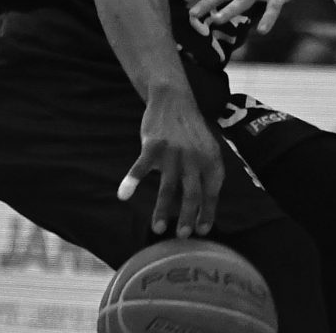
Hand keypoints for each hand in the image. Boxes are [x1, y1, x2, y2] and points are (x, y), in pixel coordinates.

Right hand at [117, 86, 223, 236]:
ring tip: (158, 228)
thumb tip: (206, 204)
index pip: (212, 190)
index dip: (208, 211)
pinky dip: (132, 181)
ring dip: (163, 209)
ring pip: (168, 186)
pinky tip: (123, 195)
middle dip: (188, 216)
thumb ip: (207, 171)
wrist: (174, 99)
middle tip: (182, 236)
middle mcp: (194, 156)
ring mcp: (174, 151)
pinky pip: (141, 167)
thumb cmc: (190, 130)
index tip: (202, 230)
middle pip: (192, 192)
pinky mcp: (154, 145)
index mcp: (211, 158)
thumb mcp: (208, 147)